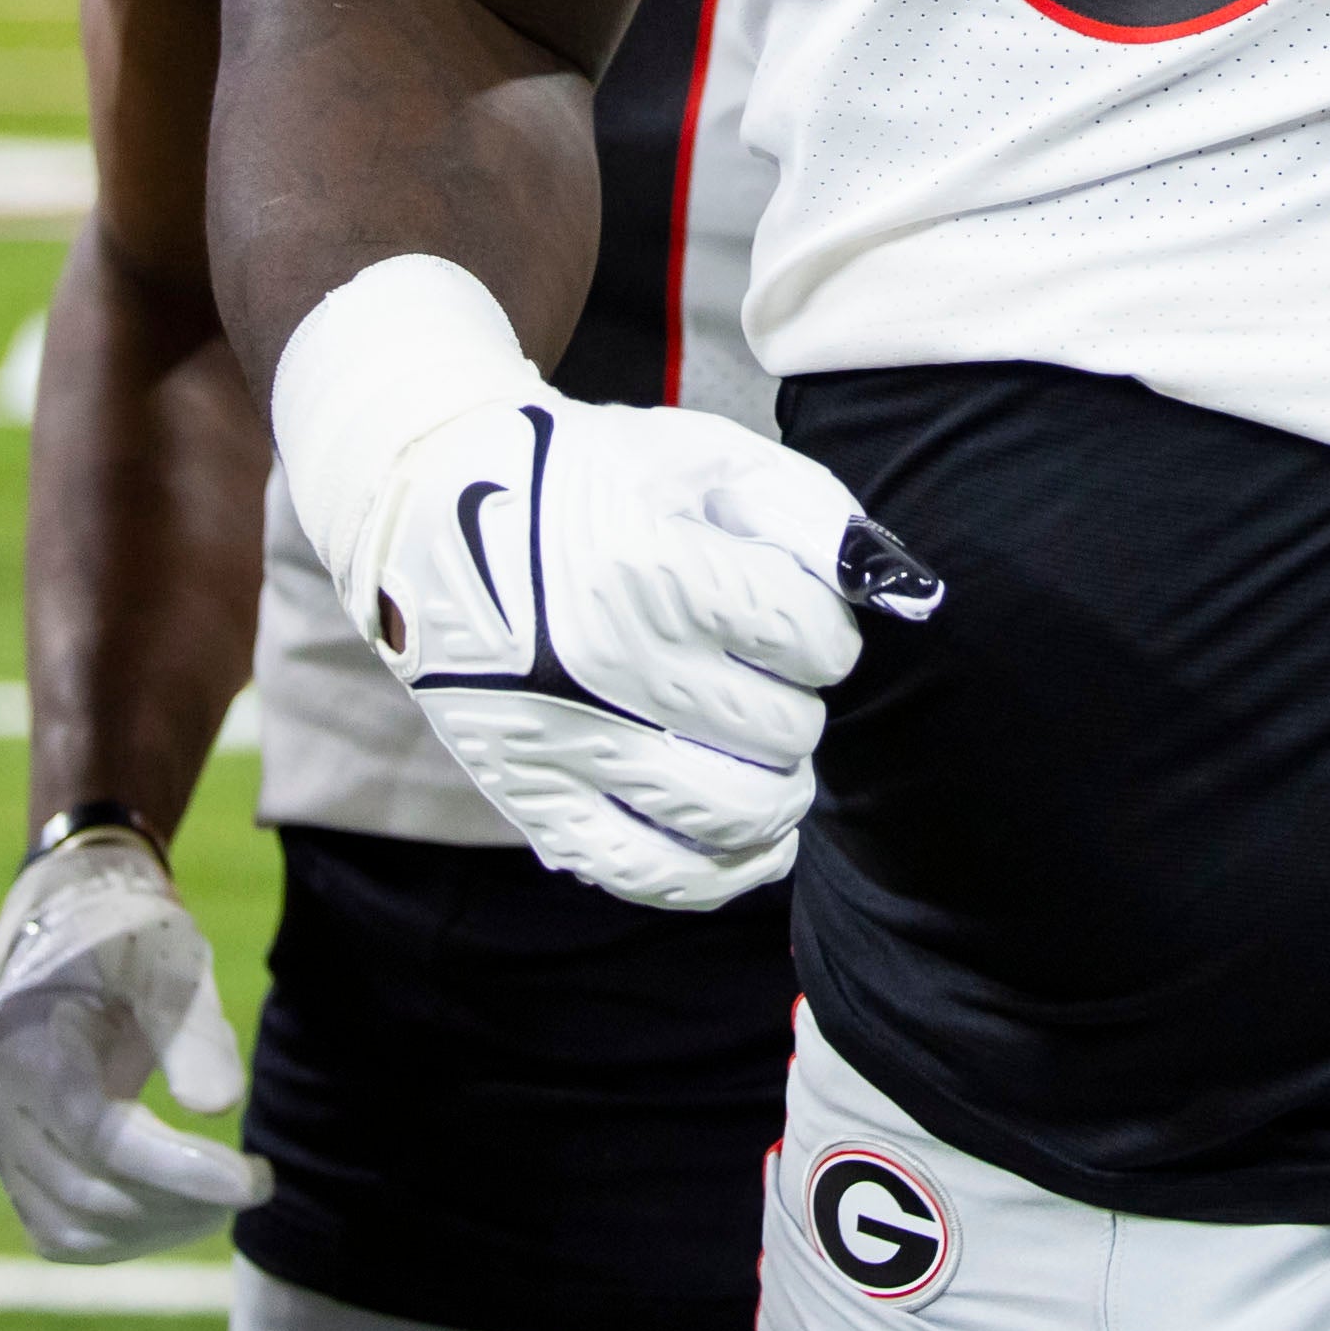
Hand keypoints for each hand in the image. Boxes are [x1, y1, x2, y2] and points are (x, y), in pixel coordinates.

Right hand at [0, 828, 264, 1260]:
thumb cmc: (128, 941)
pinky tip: (176, 1214)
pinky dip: (119, 1238)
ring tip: (219, 1204)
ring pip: (66, 1227)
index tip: (254, 1182)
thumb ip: (192, 1033)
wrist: (67, 931)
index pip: (101, 1137)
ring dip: (152, 1231)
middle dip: (178, 1203)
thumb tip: (220, 1106)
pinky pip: (55, 1230)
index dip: (180, 1170)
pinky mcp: (6, 1165)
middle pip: (85, 1190)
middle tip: (254, 1186)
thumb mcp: (169, 965)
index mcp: (28, 1045)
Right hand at [340, 385, 883, 908]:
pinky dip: (725, 867)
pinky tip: (750, 835)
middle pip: (785, 728)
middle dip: (799, 700)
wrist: (432, 517)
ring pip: (738, 811)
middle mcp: (603, 667)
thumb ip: (812, 513)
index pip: (814, 640)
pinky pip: (654, 874)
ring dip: (779, 785)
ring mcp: (564, 744)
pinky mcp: (533, 799)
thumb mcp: (703, 456)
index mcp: (649, 570)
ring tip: (767, 748)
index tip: (793, 615)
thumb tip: (898, 588)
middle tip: (767, 672)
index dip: (825, 629)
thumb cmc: (588, 481)